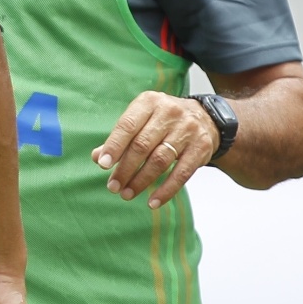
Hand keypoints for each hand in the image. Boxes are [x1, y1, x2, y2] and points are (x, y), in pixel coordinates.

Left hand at [93, 92, 218, 208]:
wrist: (205, 118)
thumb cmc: (162, 120)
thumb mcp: (141, 119)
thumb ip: (119, 138)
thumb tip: (97, 158)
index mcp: (149, 102)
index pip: (128, 125)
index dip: (114, 146)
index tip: (102, 164)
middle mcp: (169, 113)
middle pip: (142, 145)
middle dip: (125, 168)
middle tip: (113, 186)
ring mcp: (188, 130)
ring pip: (160, 160)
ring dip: (141, 181)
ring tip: (127, 193)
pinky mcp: (201, 148)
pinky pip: (182, 173)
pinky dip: (166, 190)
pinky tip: (153, 202)